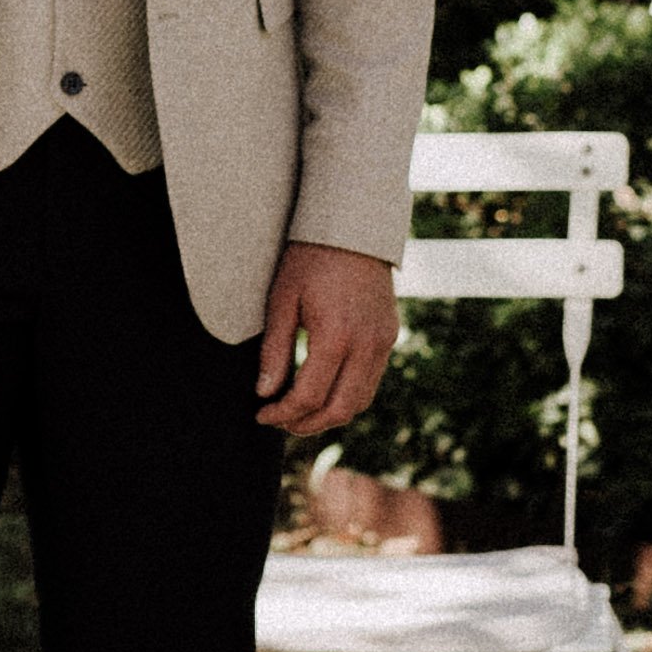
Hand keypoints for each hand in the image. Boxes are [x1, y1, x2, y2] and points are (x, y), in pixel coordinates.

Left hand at [253, 241, 397, 437]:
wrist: (353, 227)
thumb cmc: (310, 259)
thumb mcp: (281, 301)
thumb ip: (274, 351)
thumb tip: (265, 393)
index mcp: (336, 336)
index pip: (309, 396)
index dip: (282, 413)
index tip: (261, 414)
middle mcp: (366, 344)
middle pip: (340, 409)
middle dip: (307, 424)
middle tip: (279, 421)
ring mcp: (383, 342)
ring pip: (360, 401)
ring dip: (329, 414)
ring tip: (299, 411)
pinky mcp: (389, 336)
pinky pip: (371, 381)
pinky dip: (347, 395)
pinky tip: (323, 389)